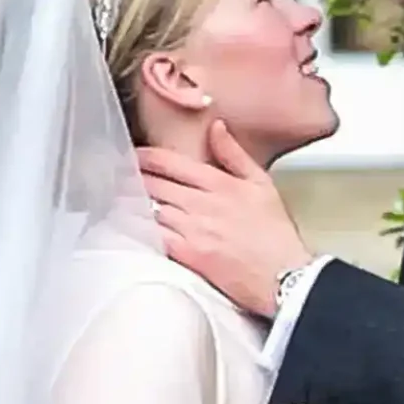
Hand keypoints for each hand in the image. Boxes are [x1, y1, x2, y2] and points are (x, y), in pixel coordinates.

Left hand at [136, 121, 312, 316]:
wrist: (285, 276)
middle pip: (155, 184)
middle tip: (117, 175)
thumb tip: (216, 127)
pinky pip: (154, 236)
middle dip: (133, 178)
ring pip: (150, 208)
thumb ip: (235, 154)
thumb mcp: (262, 184)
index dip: (146, 157)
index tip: (133, 154)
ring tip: (117, 197)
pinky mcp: (189, 256)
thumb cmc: (276, 234)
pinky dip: (140, 228)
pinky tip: (130, 224)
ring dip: (132, 202)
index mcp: (220, 183)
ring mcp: (194, 230)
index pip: (172, 163)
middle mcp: (203, 204)